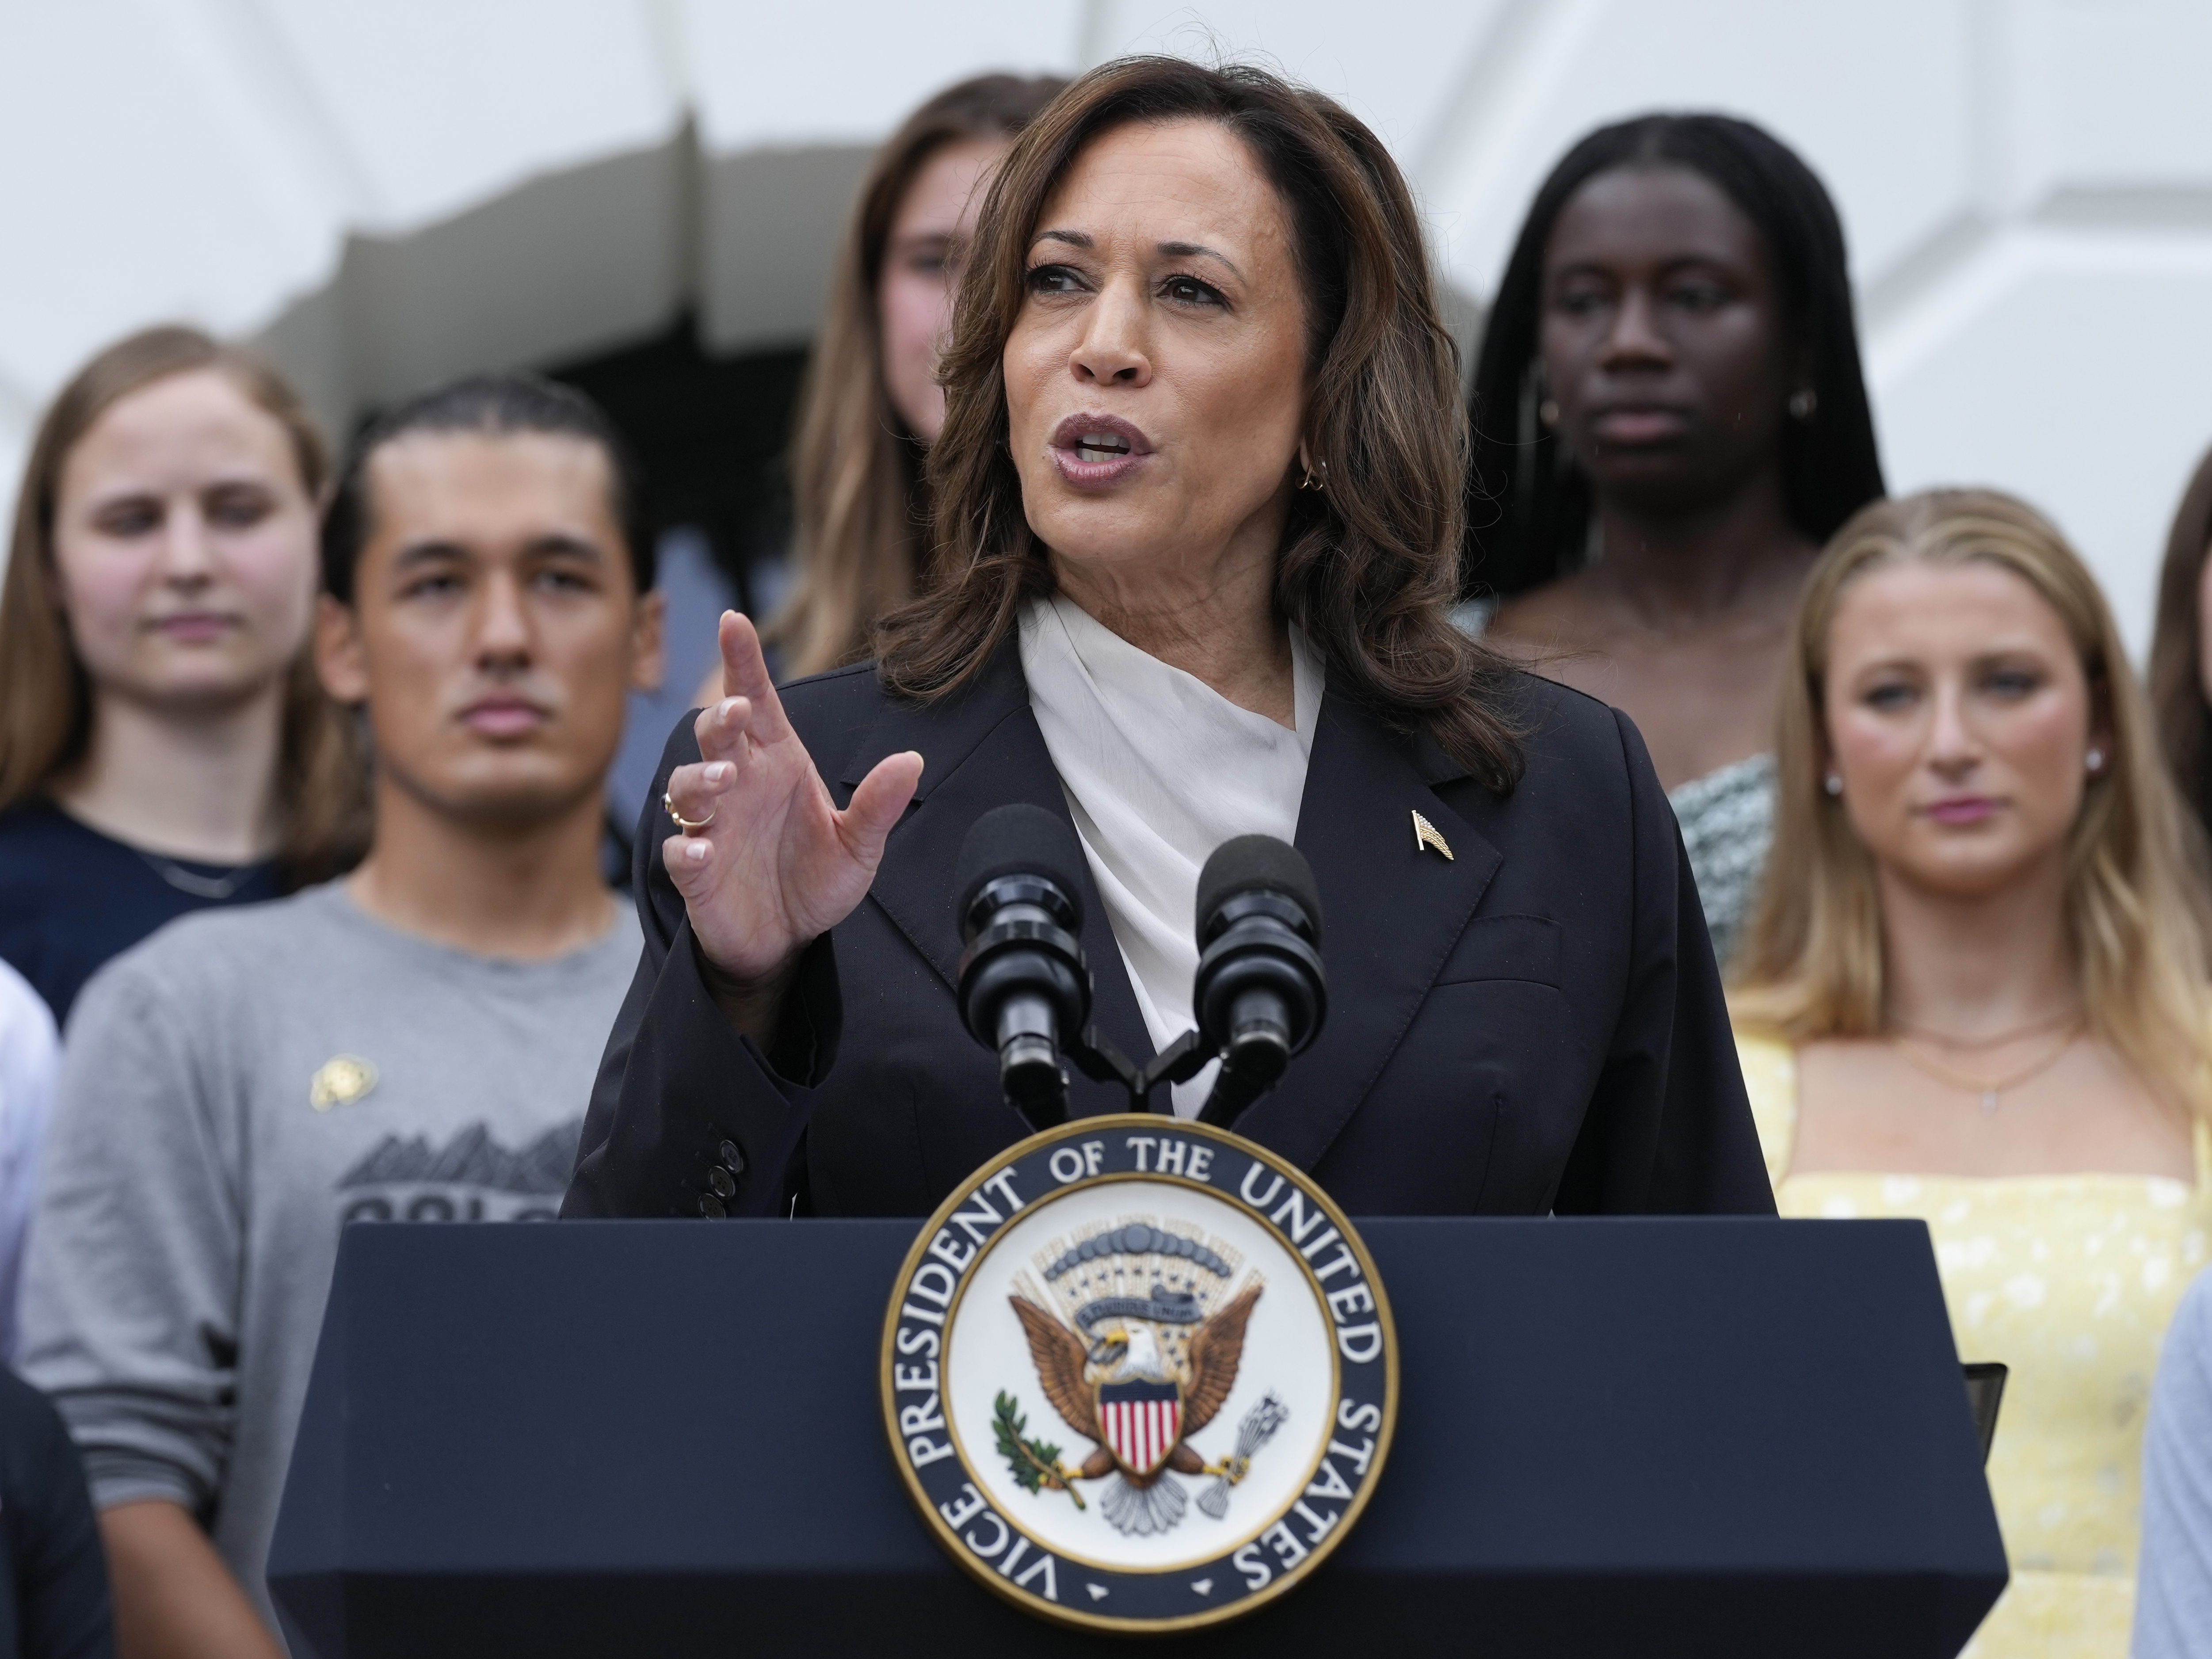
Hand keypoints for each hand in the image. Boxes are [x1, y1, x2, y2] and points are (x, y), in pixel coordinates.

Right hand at [662, 612, 921, 1009]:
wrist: (787, 941)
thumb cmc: (815, 881)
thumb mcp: (858, 846)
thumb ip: (878, 806)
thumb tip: (912, 761)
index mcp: (778, 764)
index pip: (758, 702)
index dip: (743, 661)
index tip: (734, 619)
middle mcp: (740, 785)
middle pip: (715, 734)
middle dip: (719, 718)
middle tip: (736, 713)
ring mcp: (712, 825)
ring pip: (686, 785)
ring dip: (701, 778)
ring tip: (727, 780)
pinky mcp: (696, 870)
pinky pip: (678, 850)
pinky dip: (686, 846)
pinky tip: (703, 849)